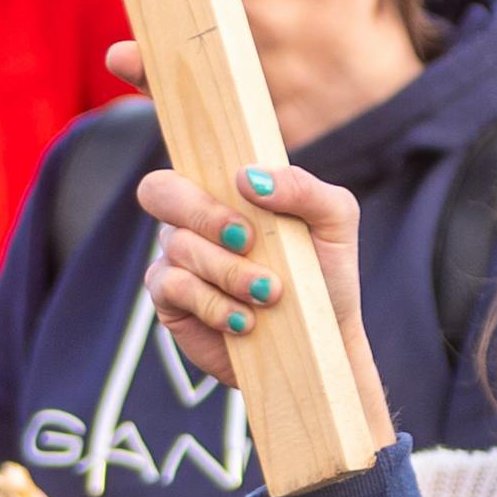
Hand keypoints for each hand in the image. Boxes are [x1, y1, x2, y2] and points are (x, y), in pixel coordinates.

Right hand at [135, 137, 382, 433]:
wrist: (322, 342)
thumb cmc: (326, 272)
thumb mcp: (335, 219)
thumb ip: (302, 186)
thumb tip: (248, 178)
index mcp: (227, 188)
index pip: (185, 154)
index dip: (195, 160)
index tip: (243, 189)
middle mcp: (194, 219)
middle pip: (160, 192)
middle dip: (206, 215)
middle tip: (249, 241)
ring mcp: (178, 259)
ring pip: (179, 246)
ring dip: (228, 271)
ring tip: (269, 294)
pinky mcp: (172, 302)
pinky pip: (173, 287)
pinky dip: (213, 304)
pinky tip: (245, 321)